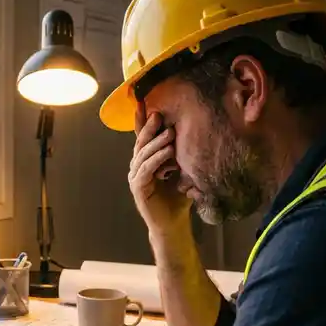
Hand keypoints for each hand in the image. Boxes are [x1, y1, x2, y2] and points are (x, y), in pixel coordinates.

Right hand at [128, 103, 190, 234]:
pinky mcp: (138, 188)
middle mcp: (138, 167)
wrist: (173, 223)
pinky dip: (157, 159)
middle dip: (149, 128)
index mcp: (146, 161)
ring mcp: (136, 177)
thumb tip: (190, 131)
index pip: (143, 138)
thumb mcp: (182, 170)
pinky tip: (168, 152)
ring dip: (156, 143)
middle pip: (141, 143)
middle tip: (158, 115)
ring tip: (169, 134)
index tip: (142, 102)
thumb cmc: (178, 197)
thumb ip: (180, 154)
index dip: (141, 121)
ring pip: (143, 154)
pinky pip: (146, 169)